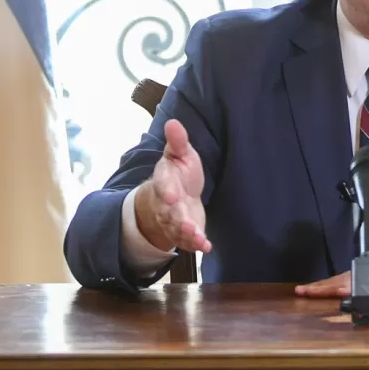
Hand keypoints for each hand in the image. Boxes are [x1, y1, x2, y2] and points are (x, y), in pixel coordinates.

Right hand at [132, 119, 210, 253]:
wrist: (173, 198)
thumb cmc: (178, 173)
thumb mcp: (179, 154)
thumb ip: (178, 142)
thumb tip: (173, 122)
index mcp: (164, 181)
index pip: (162, 185)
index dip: (165, 191)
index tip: (171, 196)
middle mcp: (166, 204)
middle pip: (169, 212)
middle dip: (177, 218)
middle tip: (186, 223)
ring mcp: (175, 220)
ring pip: (177, 229)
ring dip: (187, 234)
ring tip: (198, 237)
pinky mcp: (185, 232)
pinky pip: (188, 241)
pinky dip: (197, 244)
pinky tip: (206, 247)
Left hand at [294, 235, 368, 298]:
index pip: (355, 275)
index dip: (333, 282)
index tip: (313, 288)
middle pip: (349, 276)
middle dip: (324, 285)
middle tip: (302, 291)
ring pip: (356, 279)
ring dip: (333, 286)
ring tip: (312, 293)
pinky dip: (357, 289)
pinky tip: (344, 295)